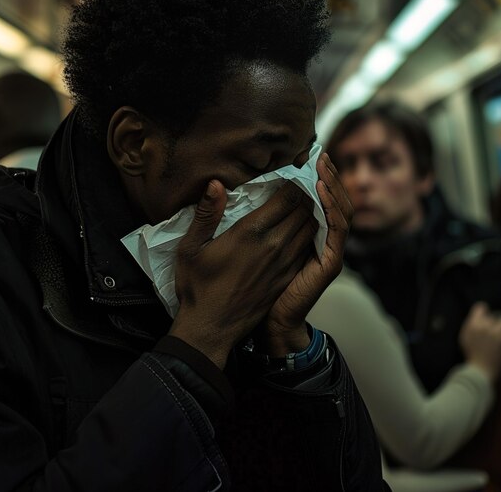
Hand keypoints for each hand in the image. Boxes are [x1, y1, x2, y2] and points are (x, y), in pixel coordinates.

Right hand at [169, 178, 315, 368]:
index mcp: (251, 232)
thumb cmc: (196, 285)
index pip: (286, 198)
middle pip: (303, 210)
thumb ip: (206, 213)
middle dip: (306, 193)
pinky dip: (309, 235)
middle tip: (303, 181)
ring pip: (310, 229)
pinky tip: (302, 229)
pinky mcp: (287, 278)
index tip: (292, 171)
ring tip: (304, 202)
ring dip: (310, 213)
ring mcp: (283, 264)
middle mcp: (273, 245)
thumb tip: (216, 183)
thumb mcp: (190, 247)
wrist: (211, 328)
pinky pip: (307, 249)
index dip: (294, 182)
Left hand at [262, 153, 353, 354]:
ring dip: (333, 186)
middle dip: (329, 176)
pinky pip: (337, 230)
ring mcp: (329, 251)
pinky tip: (320, 191)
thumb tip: (243, 188)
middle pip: (335, 201)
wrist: (268, 322)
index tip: (306, 155)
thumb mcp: (254, 244)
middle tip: (319, 154)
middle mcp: (323, 240)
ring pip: (340, 211)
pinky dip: (332, 208)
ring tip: (322, 166)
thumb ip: (258, 218)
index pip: (320, 199)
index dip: (317, 177)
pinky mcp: (330, 263)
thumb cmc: (258, 283)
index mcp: (308, 234)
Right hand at [459, 302, 500, 380]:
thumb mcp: (465, 337)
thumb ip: (471, 326)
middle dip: (492, 324)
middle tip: (491, 335)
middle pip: (492, 317)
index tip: (485, 312)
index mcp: (472, 324)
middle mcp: (483, 326)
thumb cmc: (471, 355)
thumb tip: (478, 319)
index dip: (483, 309)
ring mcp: (494, 333)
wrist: (479, 369)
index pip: (480, 308)